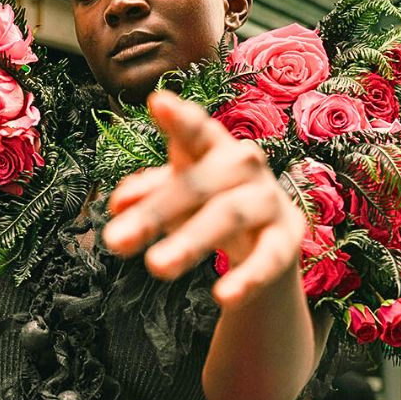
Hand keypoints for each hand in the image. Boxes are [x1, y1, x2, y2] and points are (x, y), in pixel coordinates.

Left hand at [102, 90, 305, 308]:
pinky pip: (268, 259)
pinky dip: (247, 278)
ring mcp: (269, 201)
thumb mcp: (176, 199)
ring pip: (229, 216)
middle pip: (199, 184)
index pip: (197, 131)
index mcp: (215, 149)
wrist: (265, 247)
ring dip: (191, 241)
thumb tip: (118, 204)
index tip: (158, 103)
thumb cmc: (209, 207)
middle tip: (114, 241)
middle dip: (155, 212)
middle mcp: (246, 167)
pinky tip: (222, 296)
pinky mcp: (287, 239)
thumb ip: (148, 196)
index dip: (181, 118)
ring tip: (156, 267)